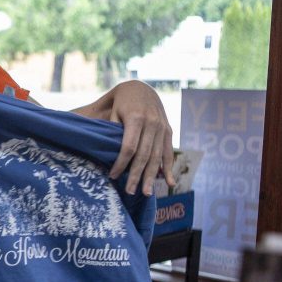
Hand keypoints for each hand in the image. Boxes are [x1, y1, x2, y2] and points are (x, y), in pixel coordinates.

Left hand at [104, 81, 174, 195]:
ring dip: (152, 177)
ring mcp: (162, 127)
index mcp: (136, 118)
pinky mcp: (169, 130)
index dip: (121, 164)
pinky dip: (169, 168)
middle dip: (137, 175)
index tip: (113, 176)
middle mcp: (152, 124)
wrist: (141, 88)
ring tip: (146, 193)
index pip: (129, 148)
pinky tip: (170, 183)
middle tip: (130, 192)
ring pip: (158, 156)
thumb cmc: (120, 102)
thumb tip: (111, 155)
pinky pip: (169, 152)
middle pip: (144, 155)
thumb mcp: (113, 111)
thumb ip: (113, 131)